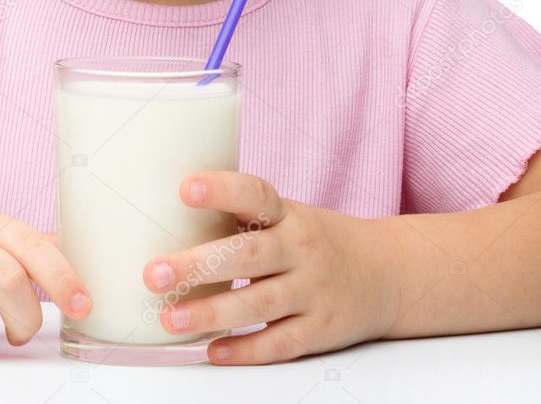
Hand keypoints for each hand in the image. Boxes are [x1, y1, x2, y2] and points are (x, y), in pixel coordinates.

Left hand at [141, 171, 400, 364]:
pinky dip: (245, 349)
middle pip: (248, 255)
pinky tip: (212, 351)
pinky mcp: (320, 329)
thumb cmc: (313, 239)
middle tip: (154, 272)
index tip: (185, 188)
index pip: (255, 194)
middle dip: (199, 265)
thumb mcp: (284, 216)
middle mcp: (301, 248)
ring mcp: (313, 290)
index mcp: (287, 214)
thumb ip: (238, 218)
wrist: (386, 273)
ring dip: (212, 313)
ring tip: (170, 318)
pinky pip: (279, 343)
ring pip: (259, 304)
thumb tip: (162, 215)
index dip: (221, 189)